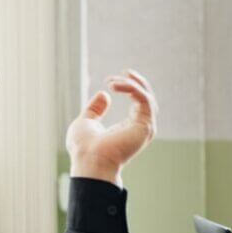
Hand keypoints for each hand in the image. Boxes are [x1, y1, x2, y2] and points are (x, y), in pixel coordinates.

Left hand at [66, 70, 156, 185]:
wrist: (89, 160)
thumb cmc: (84, 148)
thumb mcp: (86, 122)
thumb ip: (95, 109)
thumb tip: (105, 94)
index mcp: (129, 128)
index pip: (138, 102)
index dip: (129, 87)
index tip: (113, 80)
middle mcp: (140, 128)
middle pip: (147, 98)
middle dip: (135, 82)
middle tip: (123, 72)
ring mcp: (144, 128)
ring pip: (146, 96)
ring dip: (130, 84)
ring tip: (111, 82)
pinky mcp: (145, 125)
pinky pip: (144, 99)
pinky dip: (131, 88)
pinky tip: (115, 86)